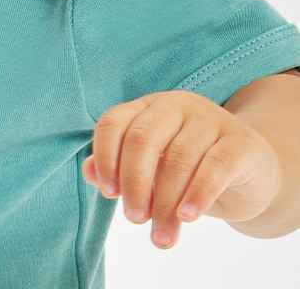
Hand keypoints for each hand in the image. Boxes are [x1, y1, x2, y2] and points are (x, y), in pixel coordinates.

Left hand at [82, 90, 281, 248]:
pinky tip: (187, 217)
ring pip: (178, 158)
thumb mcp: (154, 167)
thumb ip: (119, 167)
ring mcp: (210, 119)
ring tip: (162, 236)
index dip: (105, 157)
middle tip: (134, 219)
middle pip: (143, 139)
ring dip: (165, 203)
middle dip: (134, 183)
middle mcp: (176, 105)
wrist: (251, 171)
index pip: (114, 123)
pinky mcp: (240, 142)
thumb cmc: (190, 168)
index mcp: (147, 107)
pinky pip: (214, 167)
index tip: (109, 194)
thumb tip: (89, 173)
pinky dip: (197, 194)